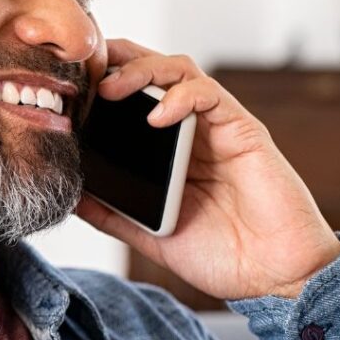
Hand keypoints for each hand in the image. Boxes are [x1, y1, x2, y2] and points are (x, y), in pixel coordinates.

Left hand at [74, 39, 339, 300]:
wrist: (274, 279)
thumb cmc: (221, 255)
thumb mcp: (149, 235)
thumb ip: (112, 213)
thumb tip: (69, 196)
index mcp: (166, 148)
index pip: (130, 96)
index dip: (99, 83)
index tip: (65, 88)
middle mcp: (190, 129)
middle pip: (150, 70)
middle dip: (116, 61)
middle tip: (83, 73)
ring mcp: (216, 126)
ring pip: (178, 69)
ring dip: (141, 70)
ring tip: (111, 88)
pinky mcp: (243, 130)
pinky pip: (210, 95)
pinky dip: (181, 96)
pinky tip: (158, 115)